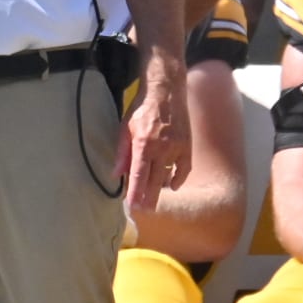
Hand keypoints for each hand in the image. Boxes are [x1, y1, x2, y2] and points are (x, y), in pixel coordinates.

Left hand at [117, 54, 190, 208]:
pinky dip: (178, 178)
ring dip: (160, 188)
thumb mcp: (125, 127)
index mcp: (143, 143)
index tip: (132, 206)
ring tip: (153, 200)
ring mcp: (176, 147)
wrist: (166, 91)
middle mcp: (161, 148)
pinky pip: (184, 168)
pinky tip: (173, 185)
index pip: (138, 175)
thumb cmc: (142, 108)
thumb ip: (122, 153)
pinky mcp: (187, 145)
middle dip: (148, 198)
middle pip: (154, 181)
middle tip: (145, 212)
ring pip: (168, 175)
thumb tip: (115, 174)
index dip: (135, 193)